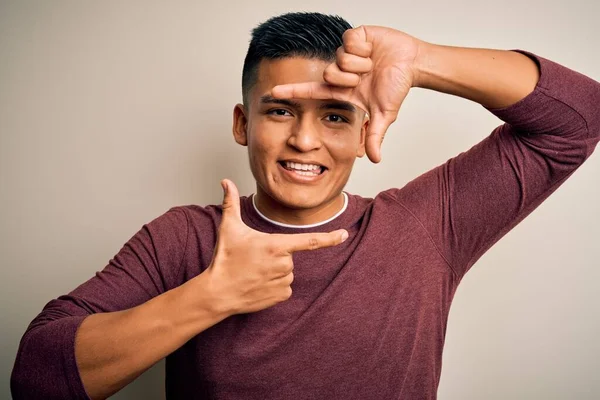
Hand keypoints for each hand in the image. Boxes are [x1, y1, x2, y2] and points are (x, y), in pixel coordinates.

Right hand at [205, 179, 348, 314]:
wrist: (217, 293)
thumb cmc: (224, 259)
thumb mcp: (229, 228)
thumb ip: (231, 202)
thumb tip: (226, 181)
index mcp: (276, 245)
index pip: (310, 241)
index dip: (329, 238)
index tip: (344, 235)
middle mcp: (283, 264)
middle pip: (289, 256)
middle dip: (276, 256)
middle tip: (254, 259)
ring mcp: (283, 282)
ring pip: (287, 272)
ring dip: (274, 271)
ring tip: (253, 272)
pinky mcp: (281, 296)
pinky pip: (284, 287)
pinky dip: (274, 286)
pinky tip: (258, 285)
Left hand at [271, 26, 422, 162]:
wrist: (412, 62)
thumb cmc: (397, 85)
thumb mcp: (384, 114)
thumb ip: (374, 136)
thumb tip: (375, 160)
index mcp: (342, 88)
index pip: (312, 91)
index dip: (292, 91)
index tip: (272, 93)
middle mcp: (340, 71)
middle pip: (329, 74)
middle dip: (349, 78)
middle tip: (364, 77)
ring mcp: (345, 53)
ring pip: (339, 59)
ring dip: (359, 63)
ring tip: (372, 63)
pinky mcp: (353, 36)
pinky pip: (348, 42)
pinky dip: (363, 48)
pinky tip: (372, 49)